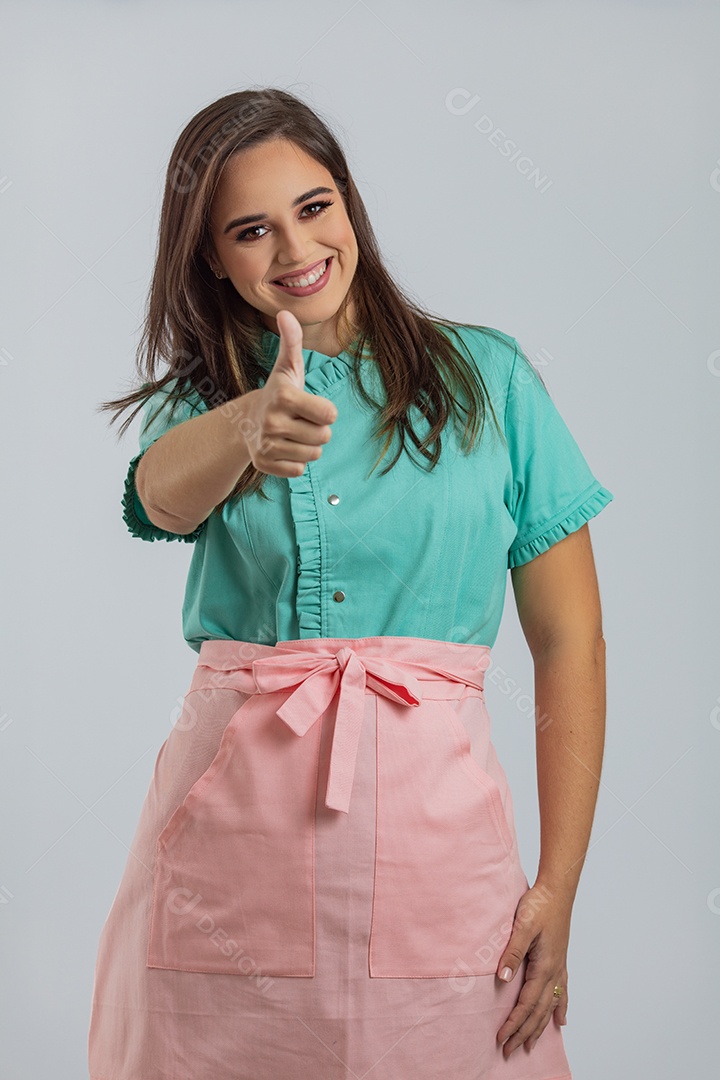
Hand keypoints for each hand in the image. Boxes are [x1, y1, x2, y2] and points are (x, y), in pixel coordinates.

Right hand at [248, 309, 337, 477]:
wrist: (245, 422)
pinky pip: (299, 470)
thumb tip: (286, 314)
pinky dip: (295, 461)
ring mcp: (266, 445)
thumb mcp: (287, 367)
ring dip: (308, 446)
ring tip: (292, 434)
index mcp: (283, 397)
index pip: (329, 415)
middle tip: (300, 420)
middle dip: (318, 429)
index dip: (326, 411)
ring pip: (313, 455)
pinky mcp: (264, 465)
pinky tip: (283, 448)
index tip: (313, 406)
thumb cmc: (278, 392)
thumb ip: (292, 341)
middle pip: (323, 437)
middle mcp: (272, 422)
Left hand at [495, 883, 571, 1057]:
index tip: (501, 1039)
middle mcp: (554, 972)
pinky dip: (560, 1008)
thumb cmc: (539, 905)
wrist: (557, 890)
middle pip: (538, 1012)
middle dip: (524, 1033)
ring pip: (550, 1006)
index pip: (526, 1004)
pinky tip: (561, 1021)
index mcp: (544, 966)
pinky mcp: (560, 961)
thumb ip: (512, 953)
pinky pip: (562, 992)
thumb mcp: (521, 926)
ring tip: (531, 1045)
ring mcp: (559, 967)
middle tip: (510, 1052)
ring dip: (539, 1027)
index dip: (514, 1024)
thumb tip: (502, 979)